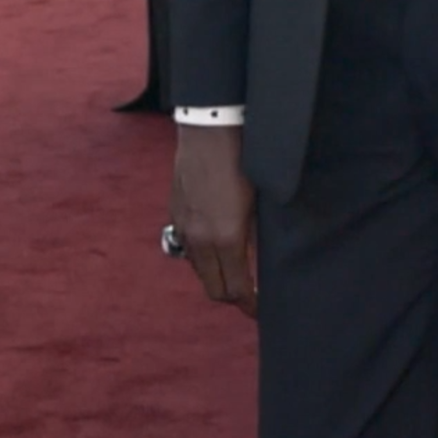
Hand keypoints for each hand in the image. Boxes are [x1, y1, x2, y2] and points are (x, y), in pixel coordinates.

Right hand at [170, 126, 257, 319]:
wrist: (210, 128)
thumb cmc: (244, 159)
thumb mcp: (259, 200)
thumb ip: (256, 235)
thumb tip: (261, 258)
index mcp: (225, 237)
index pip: (236, 289)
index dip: (250, 305)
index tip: (261, 310)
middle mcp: (200, 239)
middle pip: (214, 289)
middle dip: (233, 297)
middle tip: (250, 295)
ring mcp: (183, 227)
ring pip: (199, 270)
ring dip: (216, 276)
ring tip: (236, 269)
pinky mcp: (175, 214)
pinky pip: (188, 249)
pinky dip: (202, 256)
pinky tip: (216, 245)